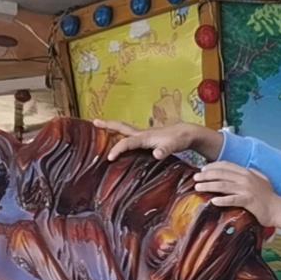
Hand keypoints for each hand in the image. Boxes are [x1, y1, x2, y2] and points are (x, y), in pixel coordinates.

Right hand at [94, 119, 221, 161]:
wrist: (186, 133)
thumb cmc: (179, 140)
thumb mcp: (174, 146)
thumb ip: (165, 150)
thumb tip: (156, 155)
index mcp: (144, 137)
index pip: (127, 143)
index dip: (118, 150)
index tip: (109, 158)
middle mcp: (142, 134)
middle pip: (121, 127)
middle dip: (108, 125)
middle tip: (94, 121)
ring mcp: (144, 135)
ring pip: (125, 130)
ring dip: (113, 128)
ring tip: (100, 127)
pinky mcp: (147, 138)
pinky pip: (130, 136)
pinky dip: (122, 135)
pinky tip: (119, 139)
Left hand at [193, 161, 280, 230]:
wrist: (278, 209)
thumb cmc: (268, 197)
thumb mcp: (260, 180)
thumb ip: (250, 174)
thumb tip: (241, 172)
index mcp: (247, 172)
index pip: (226, 165)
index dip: (213, 166)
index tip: (203, 169)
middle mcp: (246, 178)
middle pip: (221, 174)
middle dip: (206, 175)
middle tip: (195, 178)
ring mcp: (247, 189)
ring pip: (223, 185)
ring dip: (209, 185)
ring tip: (198, 188)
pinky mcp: (249, 201)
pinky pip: (232, 199)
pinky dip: (222, 200)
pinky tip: (213, 201)